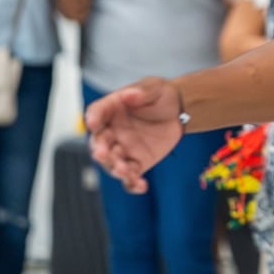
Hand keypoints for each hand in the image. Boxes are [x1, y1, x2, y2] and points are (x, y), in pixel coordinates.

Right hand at [86, 77, 184, 193]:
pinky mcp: (137, 163)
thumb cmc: (161, 96)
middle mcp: (112, 132)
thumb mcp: (154, 88)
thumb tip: (129, 94)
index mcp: (111, 110)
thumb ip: (141, 92)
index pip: (96, 113)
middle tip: (102, 153)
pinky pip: (131, 177)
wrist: (180, 111)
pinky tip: (141, 186)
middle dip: (99, 150)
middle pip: (99, 143)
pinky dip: (132, 184)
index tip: (93, 123)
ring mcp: (123, 149)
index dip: (93, 118)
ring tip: (124, 170)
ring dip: (115, 168)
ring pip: (112, 163)